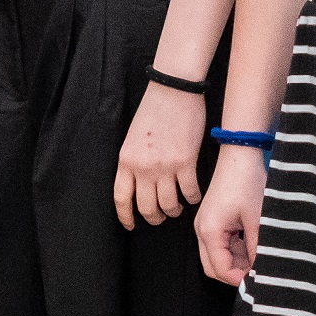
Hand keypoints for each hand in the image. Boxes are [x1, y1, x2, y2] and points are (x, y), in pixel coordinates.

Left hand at [113, 82, 206, 229]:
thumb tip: (139, 183)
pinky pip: (189, 192)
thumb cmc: (153, 110)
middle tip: (161, 216)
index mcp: (126, 160)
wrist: (173, 90)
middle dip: (154, 217)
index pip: (121, 198)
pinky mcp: (185, 162)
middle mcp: (142, 167)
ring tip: (177, 207)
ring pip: (169, 204)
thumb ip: (133, 161)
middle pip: (146, 207)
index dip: (126, 216)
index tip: (131, 225)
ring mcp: (164, 166)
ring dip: (174, 210)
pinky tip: (194, 196)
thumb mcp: (133, 138)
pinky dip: (193, 198)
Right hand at [194, 145, 266, 284]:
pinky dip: (235, 250)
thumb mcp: (257, 219)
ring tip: (259, 257)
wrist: (240, 156)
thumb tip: (261, 270)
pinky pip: (220, 245)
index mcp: (210, 231)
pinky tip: (253, 245)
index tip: (259, 279)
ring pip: (217, 257)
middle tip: (258, 272)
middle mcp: (202, 231)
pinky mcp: (212, 221)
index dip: (239, 279)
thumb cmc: (247, 183)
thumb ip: (257, 248)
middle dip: (235, 273)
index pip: (220, 269)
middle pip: (213, 267)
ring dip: (236, 262)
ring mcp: (205, 226)